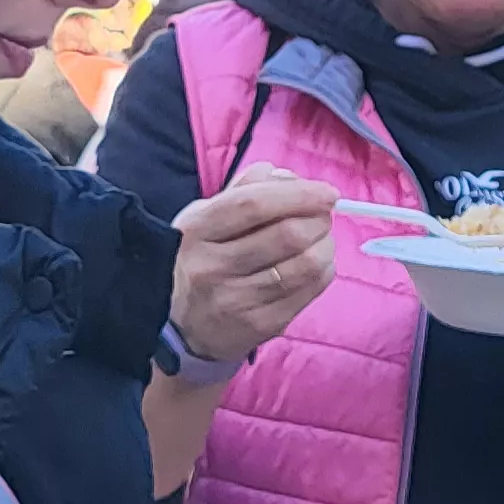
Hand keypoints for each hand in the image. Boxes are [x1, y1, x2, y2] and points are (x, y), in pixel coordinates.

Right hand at [170, 168, 337, 363]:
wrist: (177, 324)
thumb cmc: (199, 258)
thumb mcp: (205, 216)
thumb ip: (246, 188)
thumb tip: (290, 178)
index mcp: (198, 230)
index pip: (254, 204)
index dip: (299, 194)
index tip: (327, 192)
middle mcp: (213, 266)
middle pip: (288, 235)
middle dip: (319, 220)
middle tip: (323, 216)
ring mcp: (236, 300)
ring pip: (305, 266)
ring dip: (325, 246)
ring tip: (321, 240)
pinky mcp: (258, 325)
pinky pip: (308, 292)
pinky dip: (323, 272)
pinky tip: (315, 265)